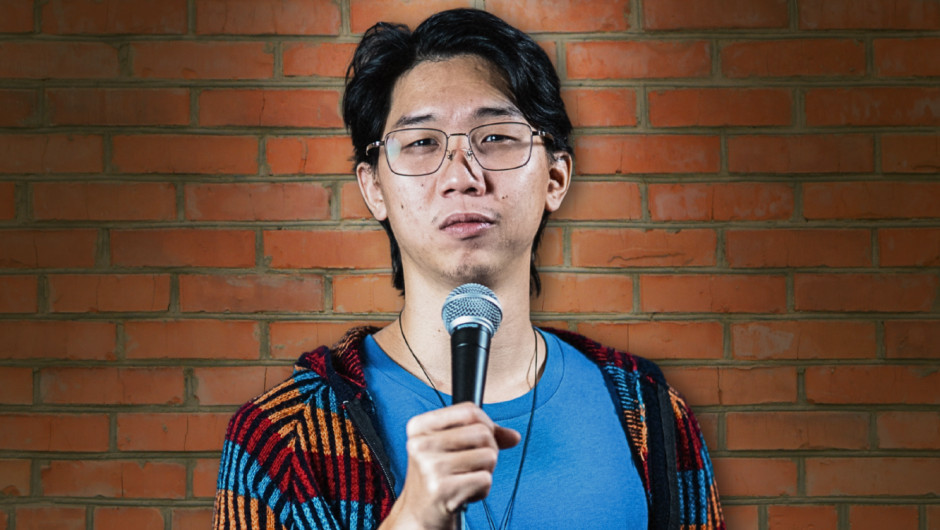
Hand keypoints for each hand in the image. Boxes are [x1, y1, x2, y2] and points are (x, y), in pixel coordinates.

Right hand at [379, 402, 520, 529]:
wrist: (420, 513)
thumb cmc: (438, 476)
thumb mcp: (451, 446)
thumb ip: (483, 434)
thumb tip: (513, 436)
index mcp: (419, 427)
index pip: (469, 410)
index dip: (486, 423)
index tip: (482, 438)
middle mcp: (421, 444)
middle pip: (482, 432)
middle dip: (489, 450)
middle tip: (474, 465)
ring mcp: (430, 466)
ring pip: (488, 456)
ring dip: (486, 471)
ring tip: (468, 478)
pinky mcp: (441, 489)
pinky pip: (485, 479)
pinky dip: (482, 489)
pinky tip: (465, 492)